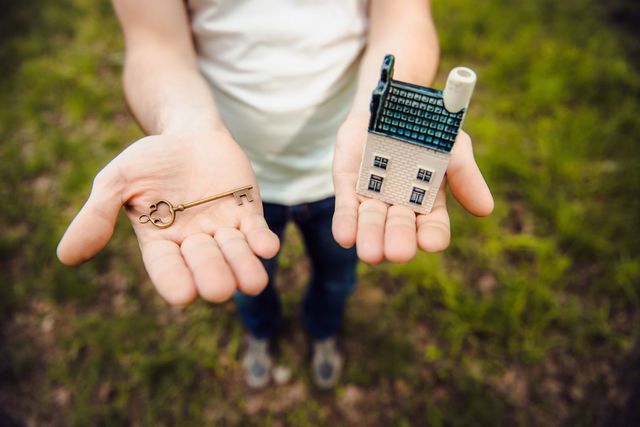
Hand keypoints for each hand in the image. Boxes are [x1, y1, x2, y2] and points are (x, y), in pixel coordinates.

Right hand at [57, 132, 279, 304]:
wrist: (189, 132)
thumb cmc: (151, 158)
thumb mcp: (118, 180)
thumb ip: (97, 214)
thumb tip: (65, 256)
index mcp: (160, 241)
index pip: (166, 268)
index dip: (174, 281)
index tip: (183, 295)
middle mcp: (194, 242)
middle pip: (205, 266)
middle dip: (212, 275)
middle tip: (218, 288)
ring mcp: (223, 230)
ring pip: (236, 256)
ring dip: (243, 267)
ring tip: (252, 282)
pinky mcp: (248, 215)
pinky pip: (258, 234)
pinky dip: (263, 242)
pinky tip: (267, 247)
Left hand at [332, 113, 492, 263]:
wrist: (394, 100)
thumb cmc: (428, 128)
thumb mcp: (453, 147)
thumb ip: (466, 176)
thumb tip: (485, 209)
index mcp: (429, 203)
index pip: (433, 227)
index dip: (433, 236)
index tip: (432, 243)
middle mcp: (400, 206)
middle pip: (400, 229)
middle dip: (399, 240)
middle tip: (398, 254)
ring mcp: (373, 197)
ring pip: (371, 223)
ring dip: (370, 237)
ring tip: (371, 254)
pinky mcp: (347, 186)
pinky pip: (346, 208)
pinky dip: (346, 222)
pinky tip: (344, 238)